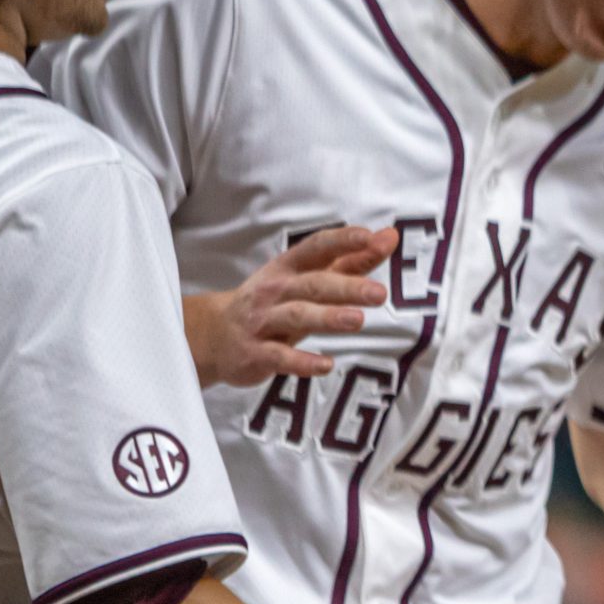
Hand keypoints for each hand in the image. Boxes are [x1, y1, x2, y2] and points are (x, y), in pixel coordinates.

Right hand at [186, 226, 395, 386]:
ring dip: (326, 317)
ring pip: (296, 316)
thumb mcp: (307, 278)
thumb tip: (389, 237)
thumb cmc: (273, 301)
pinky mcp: (255, 353)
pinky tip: (326, 365)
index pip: (317, 247)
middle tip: (379, 293)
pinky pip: (279, 356)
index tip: (369, 237)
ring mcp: (262, 320)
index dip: (342, 241)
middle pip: (313, 284)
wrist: (215, 334)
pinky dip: (302, 362)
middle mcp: (275, 289)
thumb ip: (351, 260)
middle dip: (346, 287)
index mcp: (289, 267)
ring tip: (357, 320)